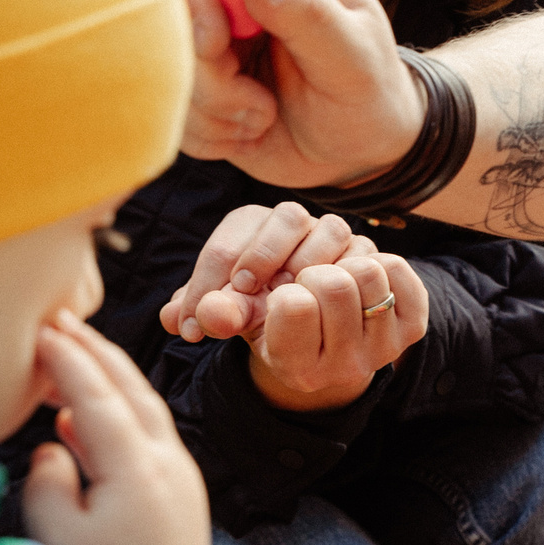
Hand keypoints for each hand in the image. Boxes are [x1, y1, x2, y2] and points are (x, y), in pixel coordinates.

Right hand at [22, 312, 212, 544]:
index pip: (97, 397)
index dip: (68, 361)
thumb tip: (53, 448)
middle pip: (130, 389)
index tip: (41, 330)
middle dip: (95, 351)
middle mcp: (166, 462)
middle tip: (60, 321)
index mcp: (137, 468)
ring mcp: (178, 476)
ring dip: (107, 377)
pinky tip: (79, 420)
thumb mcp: (59, 538)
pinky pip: (146, 435)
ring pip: (143, 408)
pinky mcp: (177, 495)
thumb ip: (48, 483)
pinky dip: (117, 412)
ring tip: (68, 356)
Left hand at [159, 201, 377, 340]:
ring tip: (290, 302)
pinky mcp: (371, 255)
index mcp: (251, 224)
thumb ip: (206, 313)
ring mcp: (338, 235)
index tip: (193, 327)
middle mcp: (296, 220)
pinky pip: (370, 257)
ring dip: (310, 268)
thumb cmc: (258, 312)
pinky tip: (332, 310)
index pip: (227, 243)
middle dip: (263, 256)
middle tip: (245, 296)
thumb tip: (173, 319)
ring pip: (332, 230)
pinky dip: (353, 279)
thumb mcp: (229, 316)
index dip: (207, 284)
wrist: (305, 327)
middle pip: (286, 217)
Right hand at [159, 203, 429, 411]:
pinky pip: (398, 268)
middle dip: (308, 267)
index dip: (272, 279)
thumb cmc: (270, 317)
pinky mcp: (411, 325)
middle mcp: (345, 367)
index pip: (294, 306)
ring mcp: (383, 347)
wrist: (322, 343)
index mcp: (298, 368)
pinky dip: (374, 260)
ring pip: (368, 270)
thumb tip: (210, 312)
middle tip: (296, 277)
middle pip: (335, 283)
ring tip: (323, 274)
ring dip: (339, 259)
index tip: (261, 284)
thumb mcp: (239, 316)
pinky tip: (354, 274)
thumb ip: (218, 312)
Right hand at [175, 0, 423, 188]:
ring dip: (216, 109)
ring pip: (169, 68)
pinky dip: (210, 132)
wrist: (359, 154)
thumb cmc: (368, 95)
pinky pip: (172, 109)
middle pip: (171, 13)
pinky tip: (250, 130)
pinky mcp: (197, 86)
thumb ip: (306, 9)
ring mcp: (212, 41)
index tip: (218, 41)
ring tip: (265, 115)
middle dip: (208, 70)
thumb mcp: (352, 57)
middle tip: (258, 100)